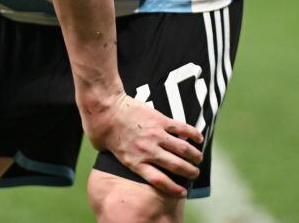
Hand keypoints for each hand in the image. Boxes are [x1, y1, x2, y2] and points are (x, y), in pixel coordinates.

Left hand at [81, 92, 203, 197]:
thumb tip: (123, 158)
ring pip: (182, 149)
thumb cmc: (100, 128)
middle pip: (176, 166)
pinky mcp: (159, 120)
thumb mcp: (106, 152)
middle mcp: (148, 151)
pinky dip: (192, 133)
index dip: (174, 188)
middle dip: (189, 172)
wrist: (104, 106)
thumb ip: (119, 157)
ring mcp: (155, 135)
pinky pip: (181, 128)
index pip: (160, 181)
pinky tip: (199, 138)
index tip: (183, 191)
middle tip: (195, 173)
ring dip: (194, 155)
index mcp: (134, 162)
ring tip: (199, 158)